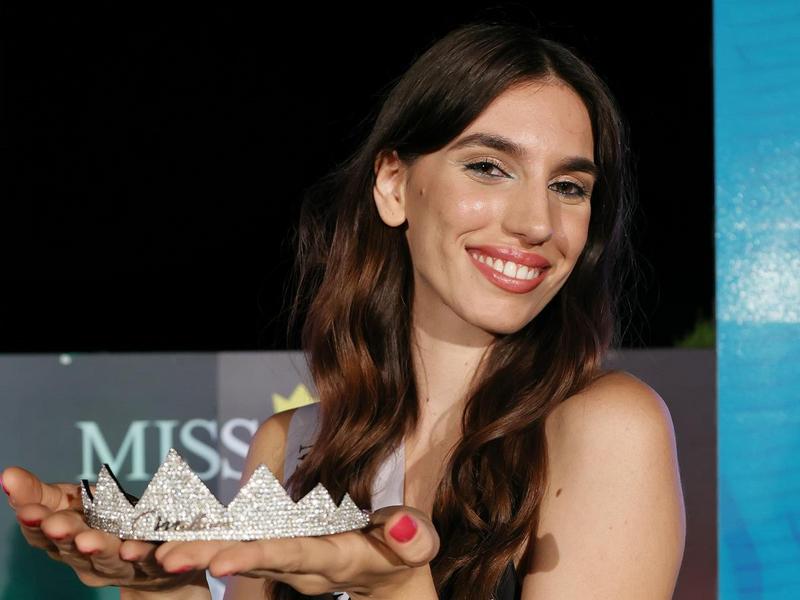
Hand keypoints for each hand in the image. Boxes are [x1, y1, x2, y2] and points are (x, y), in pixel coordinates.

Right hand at [1, 466, 208, 595]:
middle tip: (56, 524)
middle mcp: (89, 559)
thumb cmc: (107, 523)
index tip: (27, 510)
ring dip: (100, 548)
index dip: (34, 523)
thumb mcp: (72, 503)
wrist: (160, 560)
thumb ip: (41, 493)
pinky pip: (152, 561)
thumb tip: (7, 474)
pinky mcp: (156, 567)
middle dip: (65, 535)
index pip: (44, 534)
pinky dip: (148, 556)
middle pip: (74, 549)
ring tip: (90, 540)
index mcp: (67, 541)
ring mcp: (122, 566)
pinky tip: (142, 550)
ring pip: (110, 558)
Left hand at [154, 505, 439, 598]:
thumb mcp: (418, 547)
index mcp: (331, 559)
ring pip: (233, 550)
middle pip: (248, 558)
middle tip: (160, 559)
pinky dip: (199, 536)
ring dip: (192, 549)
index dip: (256, 557)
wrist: (389, 576)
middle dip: (205, 557)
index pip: (290, 556)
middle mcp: (299, 563)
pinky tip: (162, 532)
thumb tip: (396, 524)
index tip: (218, 564)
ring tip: (148, 550)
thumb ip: (412, 538)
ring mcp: (284, 556)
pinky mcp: (274, 545)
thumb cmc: (405, 554)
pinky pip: (233, 540)